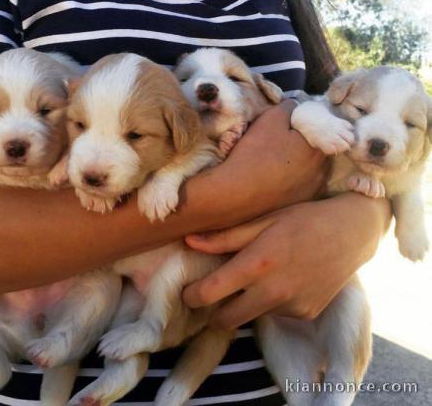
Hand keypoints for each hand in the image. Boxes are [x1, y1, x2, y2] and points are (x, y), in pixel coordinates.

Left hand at [183, 193, 390, 328]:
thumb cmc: (303, 219)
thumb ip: (225, 237)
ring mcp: (292, 306)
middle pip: (225, 320)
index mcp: (258, 264)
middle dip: (213, 311)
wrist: (352, 232)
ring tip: (258, 276)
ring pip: (251, 315)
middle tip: (213, 294)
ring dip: (245, 304)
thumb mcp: (263, 220)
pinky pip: (275, 313)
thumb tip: (189, 242)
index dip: (191, 296)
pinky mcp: (306, 314)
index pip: (210, 293)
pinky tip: (282, 280)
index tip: (187, 292)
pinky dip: (270, 302)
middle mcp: (273, 292)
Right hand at [185, 100, 328, 229]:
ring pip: (311, 169)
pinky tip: (278, 178)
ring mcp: (313, 189)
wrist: (237, 192)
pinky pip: (302, 186)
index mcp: (318, 146)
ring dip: (301, 164)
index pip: (320, 129)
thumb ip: (289, 107)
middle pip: (317, 149)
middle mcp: (323, 169)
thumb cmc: (255, 152)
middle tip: (283, 142)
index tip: (289, 126)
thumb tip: (296, 105)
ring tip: (279, 161)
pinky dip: (294, 181)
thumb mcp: (271, 119)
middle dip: (304, 144)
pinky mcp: (300, 204)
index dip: (305, 125)